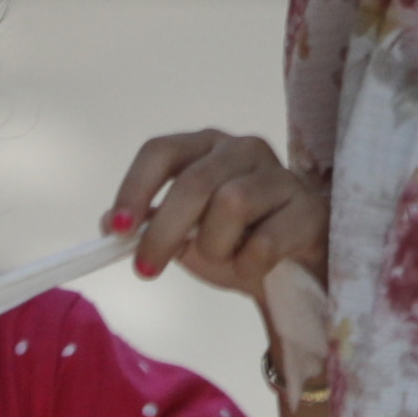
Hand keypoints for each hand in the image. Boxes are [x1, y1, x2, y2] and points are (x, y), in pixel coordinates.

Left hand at [105, 129, 327, 299]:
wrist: (291, 267)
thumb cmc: (233, 241)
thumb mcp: (183, 234)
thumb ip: (147, 223)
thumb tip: (109, 222)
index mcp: (205, 146)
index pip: (161, 151)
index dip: (135, 187)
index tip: (119, 229)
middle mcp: (242, 148)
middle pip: (193, 182)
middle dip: (163, 232)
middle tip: (146, 270)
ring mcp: (279, 175)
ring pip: (230, 205)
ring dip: (215, 246)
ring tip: (224, 257)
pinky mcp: (308, 208)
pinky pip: (265, 241)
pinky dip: (248, 265)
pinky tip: (254, 267)